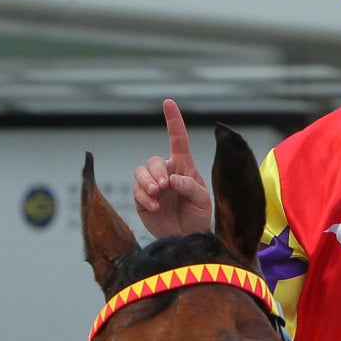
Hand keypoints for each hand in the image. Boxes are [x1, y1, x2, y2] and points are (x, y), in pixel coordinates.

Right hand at [132, 99, 215, 237]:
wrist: (188, 238)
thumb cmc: (199, 217)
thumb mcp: (203, 201)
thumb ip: (191, 187)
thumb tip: (172, 179)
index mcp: (183, 167)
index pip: (177, 140)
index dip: (173, 121)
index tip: (168, 102)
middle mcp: (166, 173)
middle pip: (153, 161)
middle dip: (157, 172)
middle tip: (164, 187)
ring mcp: (153, 186)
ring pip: (140, 172)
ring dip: (147, 181)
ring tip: (157, 193)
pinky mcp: (143, 200)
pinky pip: (137, 191)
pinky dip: (144, 198)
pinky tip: (155, 207)